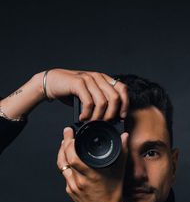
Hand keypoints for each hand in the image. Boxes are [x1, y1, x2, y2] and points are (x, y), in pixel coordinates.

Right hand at [0, 68, 128, 120]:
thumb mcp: (90, 96)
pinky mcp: (79, 83)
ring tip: (92, 122)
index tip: (121, 117)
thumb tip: (112, 119)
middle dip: (112, 114)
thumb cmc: (72, 92)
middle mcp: (99, 77)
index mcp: (104, 79)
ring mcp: (89, 79)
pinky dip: (87, 114)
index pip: (122, 89)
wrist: (53, 83)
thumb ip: (100, 103)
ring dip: (98, 116)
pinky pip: (89, 102)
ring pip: (103, 102)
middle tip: (104, 123)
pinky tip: (82, 118)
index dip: (125, 104)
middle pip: (115, 98)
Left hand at [57, 127, 129, 201]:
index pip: (73, 156)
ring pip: (61, 166)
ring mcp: (72, 187)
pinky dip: (65, 165)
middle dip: (64, 143)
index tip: (71, 133)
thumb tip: (125, 137)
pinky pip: (65, 175)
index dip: (69, 143)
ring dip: (62, 153)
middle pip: (64, 159)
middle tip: (67, 133)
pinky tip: (68, 159)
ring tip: (64, 143)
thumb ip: (122, 152)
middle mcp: (79, 181)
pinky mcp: (69, 191)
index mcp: (90, 175)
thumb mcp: (119, 172)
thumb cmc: (113, 195)